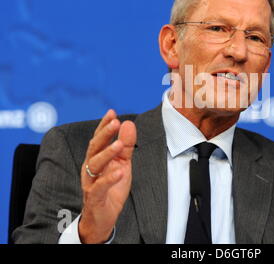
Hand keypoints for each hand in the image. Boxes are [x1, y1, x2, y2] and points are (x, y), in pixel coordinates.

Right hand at [78, 109, 136, 243]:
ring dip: (107, 153)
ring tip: (119, 144)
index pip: (99, 139)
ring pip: (95, 165)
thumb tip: (128, 123)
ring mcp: (91, 182)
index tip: (112, 112)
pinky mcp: (94, 197)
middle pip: (95, 148)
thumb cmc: (112, 188)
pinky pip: (100, 186)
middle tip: (115, 122)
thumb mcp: (122, 164)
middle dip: (104, 134)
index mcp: (96, 158)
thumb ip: (126, 146)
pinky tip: (120, 171)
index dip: (104, 125)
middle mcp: (90, 168)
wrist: (104, 217)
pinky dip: (110, 178)